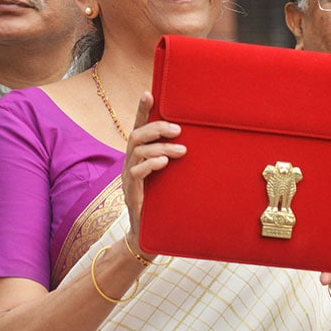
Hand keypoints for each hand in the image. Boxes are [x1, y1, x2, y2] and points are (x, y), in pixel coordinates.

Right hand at [121, 92, 185, 238]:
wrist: (150, 237)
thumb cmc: (165, 204)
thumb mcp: (173, 178)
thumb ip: (179, 161)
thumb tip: (203, 145)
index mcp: (140, 156)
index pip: (139, 127)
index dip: (141, 110)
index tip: (148, 93)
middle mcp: (131, 163)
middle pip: (137, 135)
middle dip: (157, 128)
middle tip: (178, 130)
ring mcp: (128, 178)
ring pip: (137, 151)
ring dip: (160, 147)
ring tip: (181, 150)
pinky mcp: (131, 193)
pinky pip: (135, 172)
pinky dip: (150, 164)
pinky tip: (163, 163)